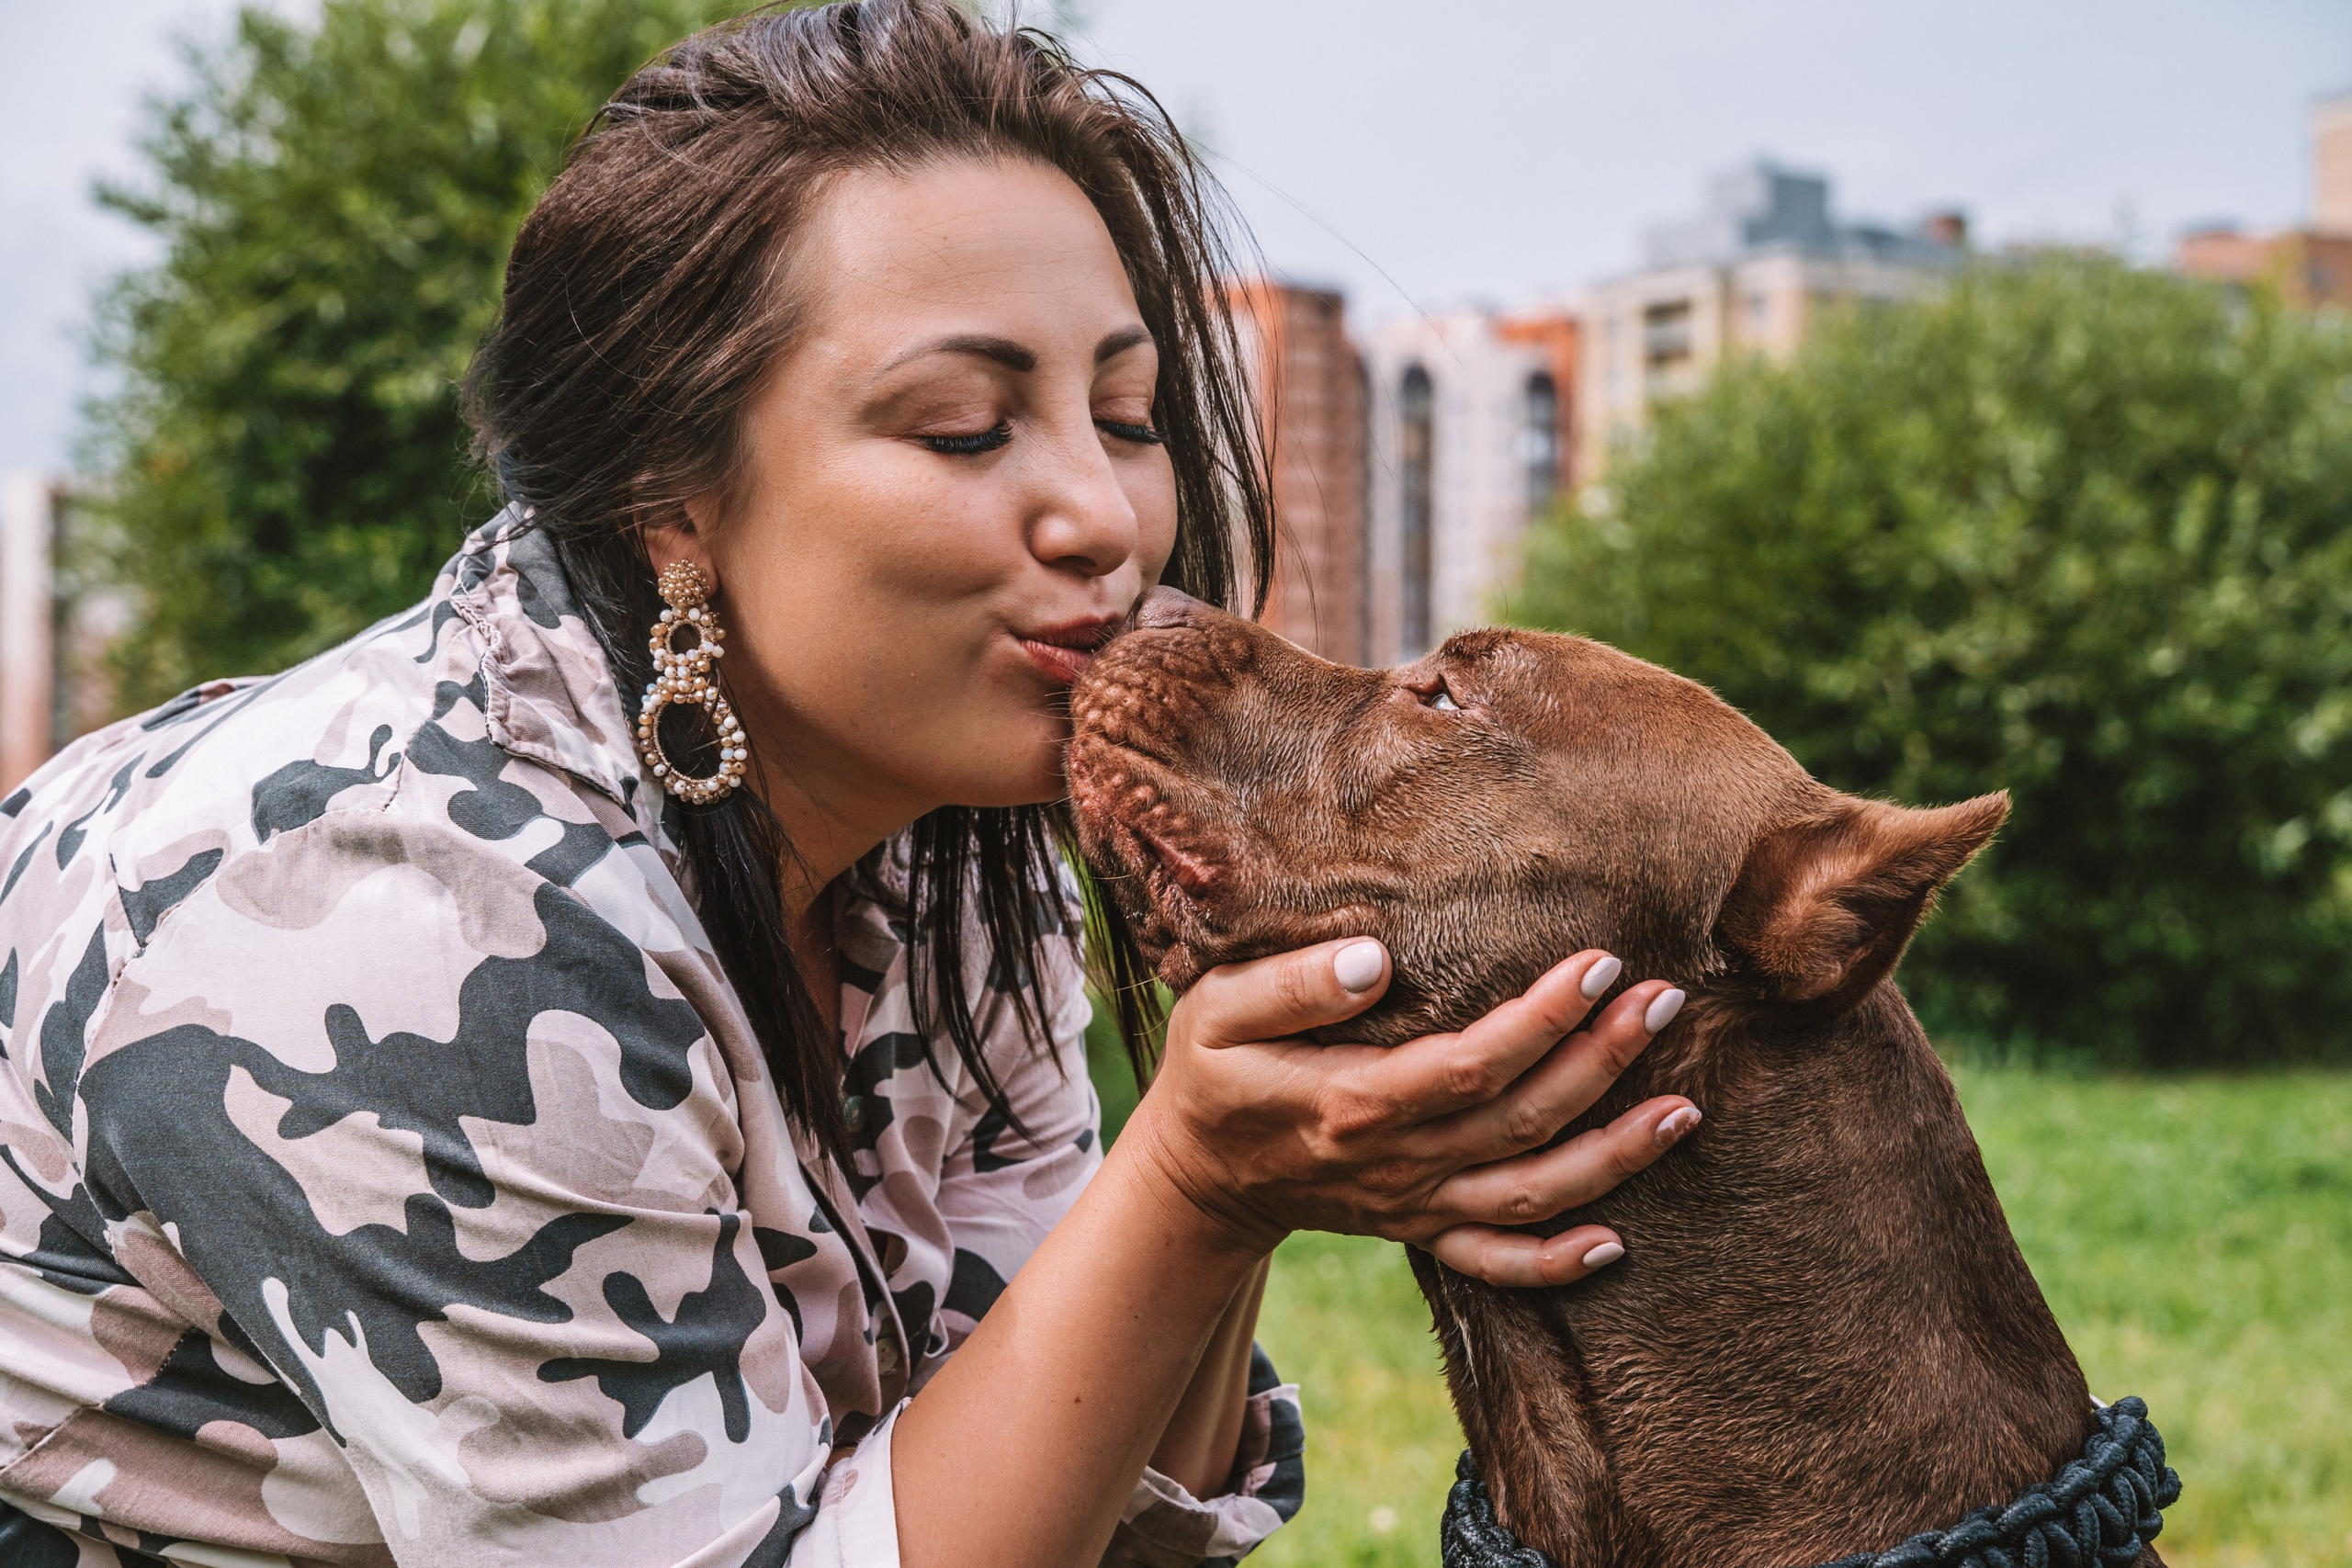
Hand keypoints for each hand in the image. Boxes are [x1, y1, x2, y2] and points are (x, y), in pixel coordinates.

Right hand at [1120, 942, 1698, 1286]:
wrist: (1195, 1177)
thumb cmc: (1211, 1071)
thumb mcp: (1216, 1010)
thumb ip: (1290, 985)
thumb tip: (1378, 960)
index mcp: (1351, 1104)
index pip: (1469, 1063)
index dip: (1541, 1019)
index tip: (1597, 965)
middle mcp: (1394, 1164)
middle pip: (1520, 1119)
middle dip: (1602, 1061)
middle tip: (1664, 1000)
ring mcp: (1412, 1204)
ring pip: (1530, 1193)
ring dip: (1614, 1157)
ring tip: (1685, 1107)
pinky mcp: (1419, 1227)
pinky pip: (1495, 1262)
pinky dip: (1555, 1263)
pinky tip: (1617, 1241)